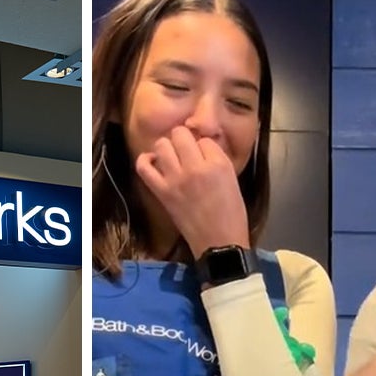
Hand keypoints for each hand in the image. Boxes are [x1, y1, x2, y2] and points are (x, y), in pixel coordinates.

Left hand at [134, 126, 249, 256]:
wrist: (219, 241)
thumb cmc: (231, 212)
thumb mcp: (232, 178)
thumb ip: (217, 159)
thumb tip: (199, 146)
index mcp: (218, 164)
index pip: (203, 139)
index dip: (203, 146)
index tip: (203, 156)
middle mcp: (196, 167)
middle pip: (181, 134)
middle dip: (183, 139)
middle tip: (186, 151)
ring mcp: (176, 179)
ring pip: (162, 145)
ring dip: (166, 147)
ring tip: (171, 156)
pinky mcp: (162, 192)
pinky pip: (144, 167)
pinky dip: (145, 160)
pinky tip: (153, 161)